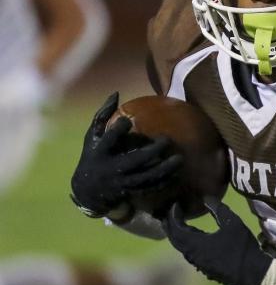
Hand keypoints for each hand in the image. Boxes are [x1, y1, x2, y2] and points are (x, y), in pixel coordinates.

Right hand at [70, 92, 182, 217]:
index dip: (117, 131)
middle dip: (151, 151)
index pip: (108, 140)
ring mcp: (122, 182)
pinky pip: (149, 188)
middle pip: (134, 160)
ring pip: (146, 177)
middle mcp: (112, 168)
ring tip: (179, 159)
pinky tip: (177, 173)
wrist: (87, 190)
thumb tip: (116, 92)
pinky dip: (163, 181)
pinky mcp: (130, 192)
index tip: (128, 121)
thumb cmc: (92, 155)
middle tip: (167, 140)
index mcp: (101, 152)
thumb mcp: (92, 136)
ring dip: (164, 169)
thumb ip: (103, 115)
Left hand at [163, 200, 272, 284]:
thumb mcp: (232, 223)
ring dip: (176, 235)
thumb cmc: (242, 247)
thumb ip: (218, 209)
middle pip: (174, 239)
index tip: (175, 204)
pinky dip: (185, 243)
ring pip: (180, 247)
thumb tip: (205, 198)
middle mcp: (192, 254)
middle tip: (169, 213)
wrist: (252, 272)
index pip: (176, 227)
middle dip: (170, 225)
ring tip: (177, 224)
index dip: (173, 215)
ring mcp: (197, 263)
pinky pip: (188, 253)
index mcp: (196, 243)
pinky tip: (191, 239)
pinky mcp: (204, 268)